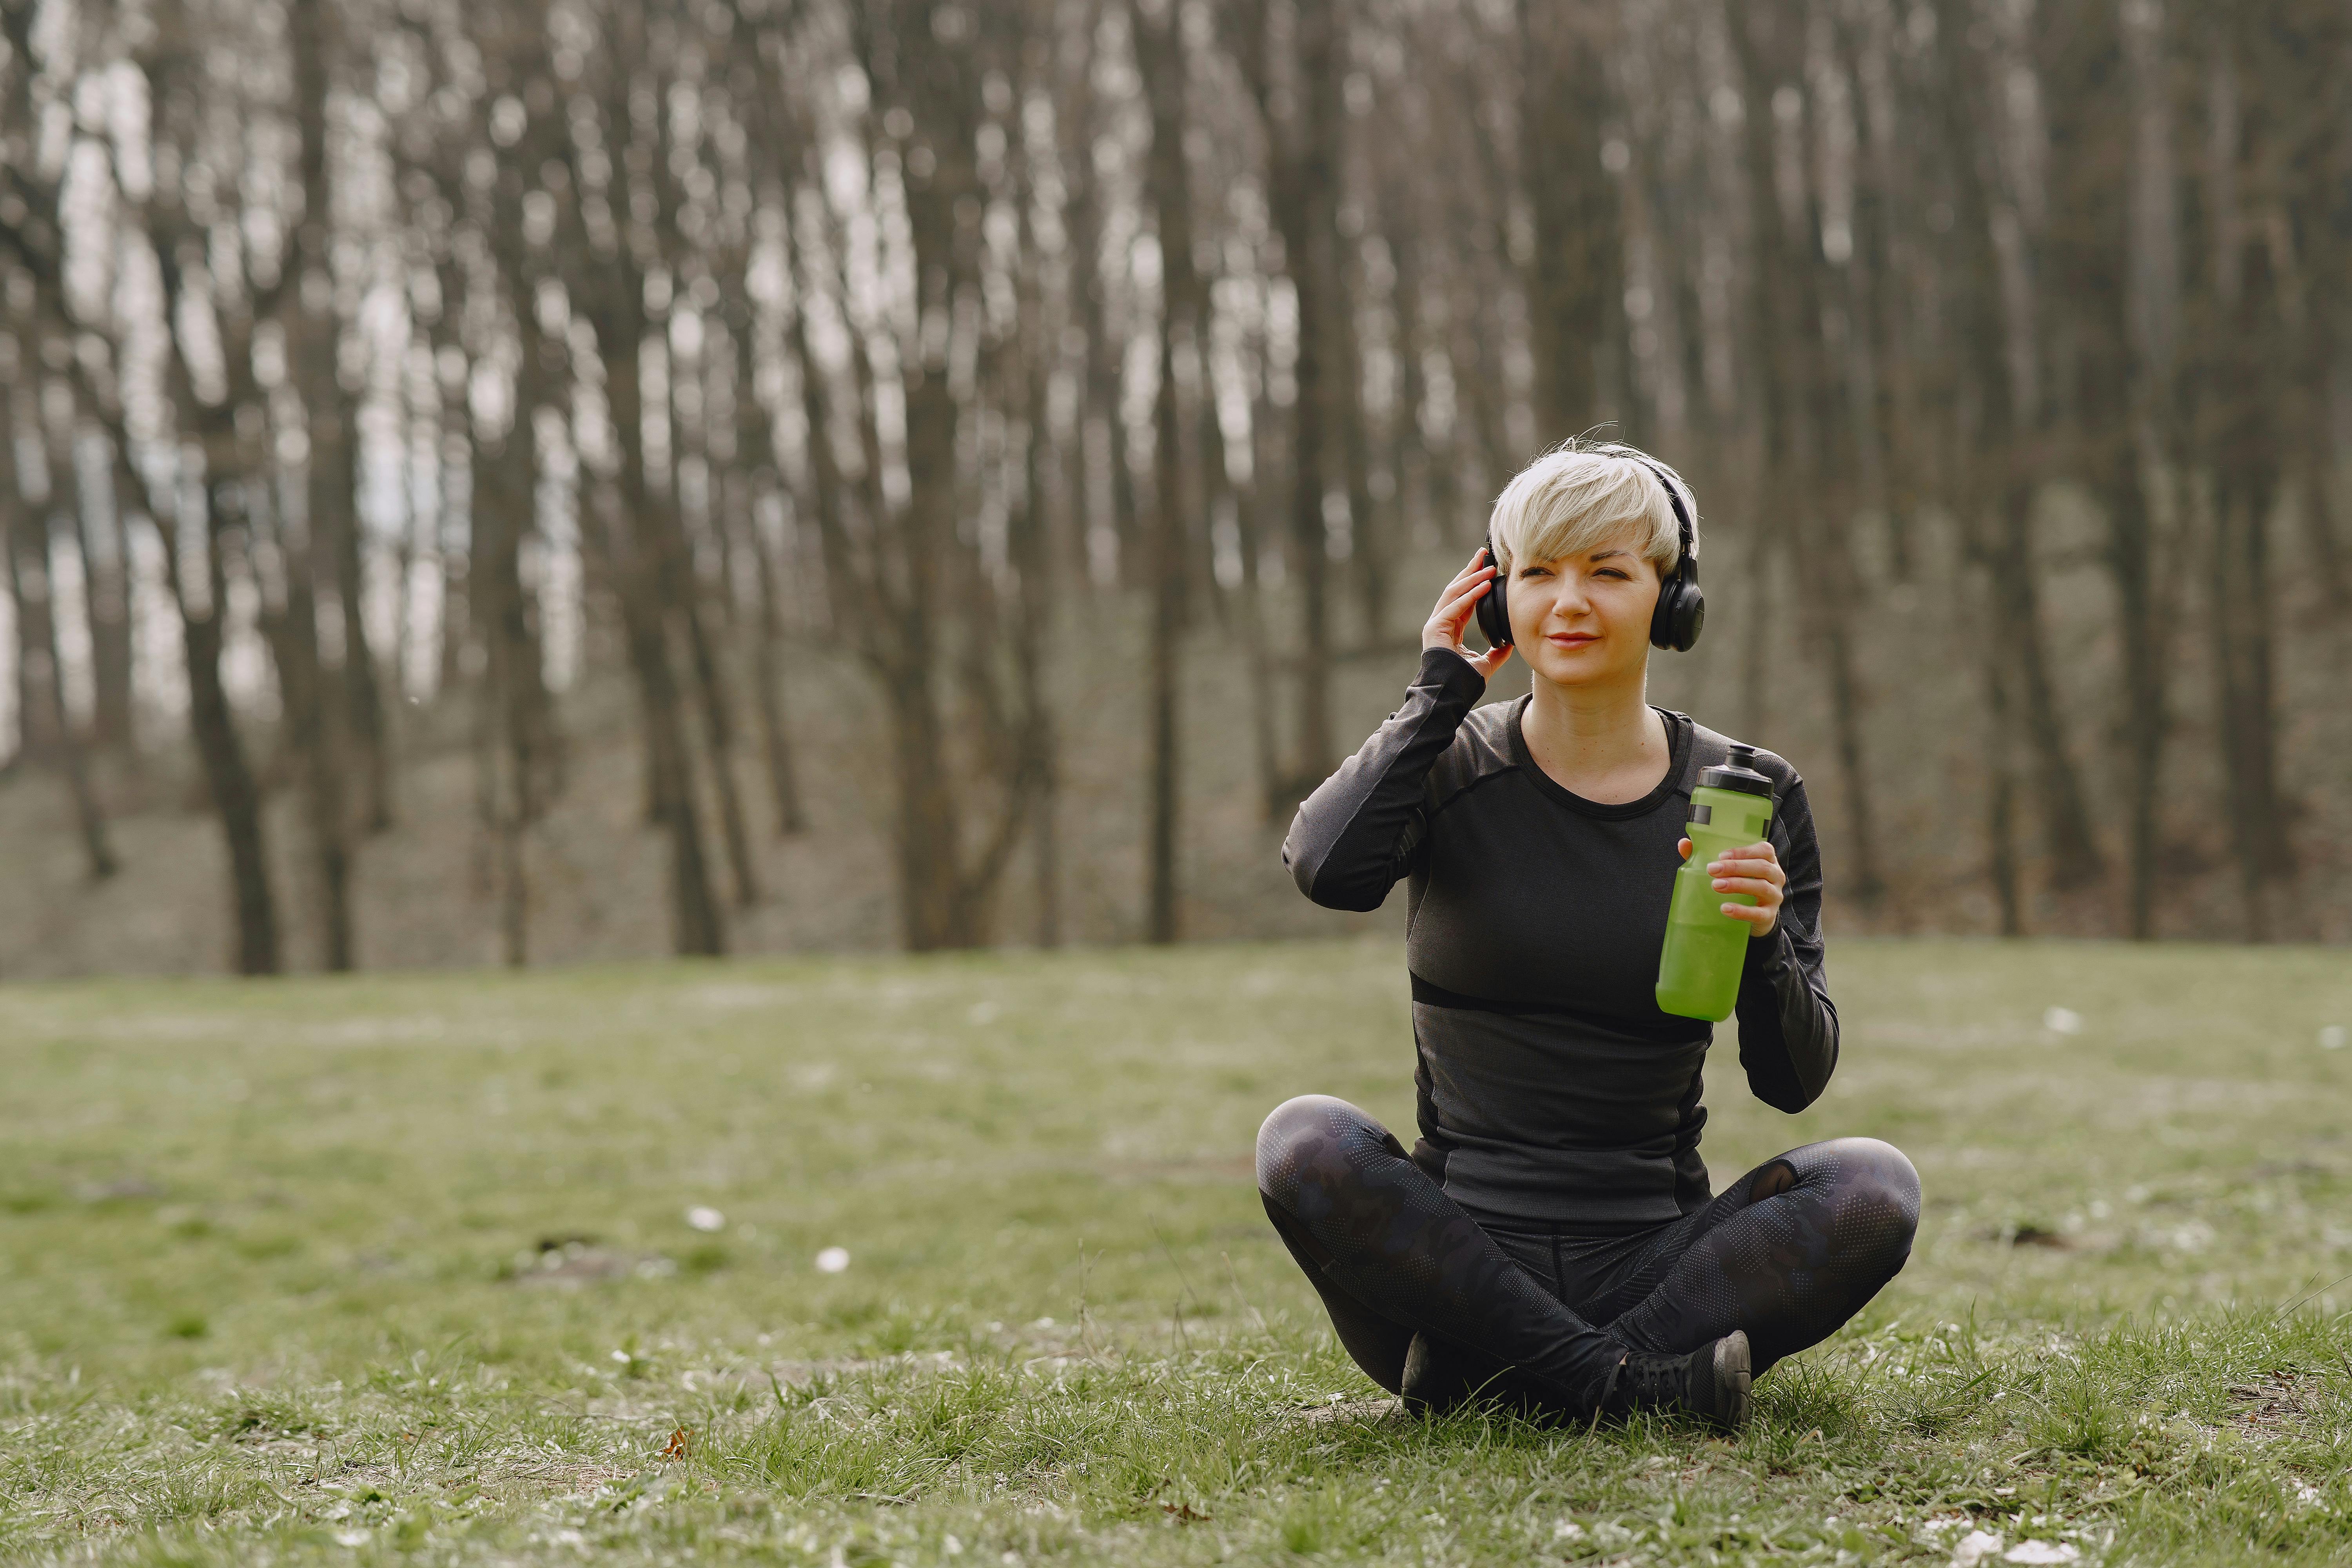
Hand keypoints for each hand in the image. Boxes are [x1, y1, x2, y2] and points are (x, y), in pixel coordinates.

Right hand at [1423, 546, 1514, 677]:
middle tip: (1483, 553)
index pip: (1463, 599)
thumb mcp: (1486, 663)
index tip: (1487, 568)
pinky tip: (1484, 586)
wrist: (1451, 695)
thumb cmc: (1464, 682)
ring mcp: (1435, 625)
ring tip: (1487, 565)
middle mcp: (1440, 623)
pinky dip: (1469, 595)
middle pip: (1456, 589)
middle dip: (1470, 570)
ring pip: (1453, 593)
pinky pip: (1454, 606)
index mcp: (1450, 629)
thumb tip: (1512, 643)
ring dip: (1471, 577)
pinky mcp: (1435, 629)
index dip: (1475, 582)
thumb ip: (1497, 653)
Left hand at [1678, 836, 1784, 938]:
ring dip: (1738, 885)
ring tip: (1716, 886)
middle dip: (1736, 867)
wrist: (1755, 917)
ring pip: (1761, 887)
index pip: (1764, 850)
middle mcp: (1776, 876)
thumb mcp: (1728, 870)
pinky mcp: (1769, 916)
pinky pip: (1758, 913)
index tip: (1720, 855)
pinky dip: (1742, 911)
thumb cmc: (1740, 885)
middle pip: (1762, 867)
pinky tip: (1725, 908)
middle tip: (1711, 870)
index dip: (1744, 851)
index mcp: (1768, 861)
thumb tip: (1684, 844)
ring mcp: (1775, 896)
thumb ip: (1706, 856)